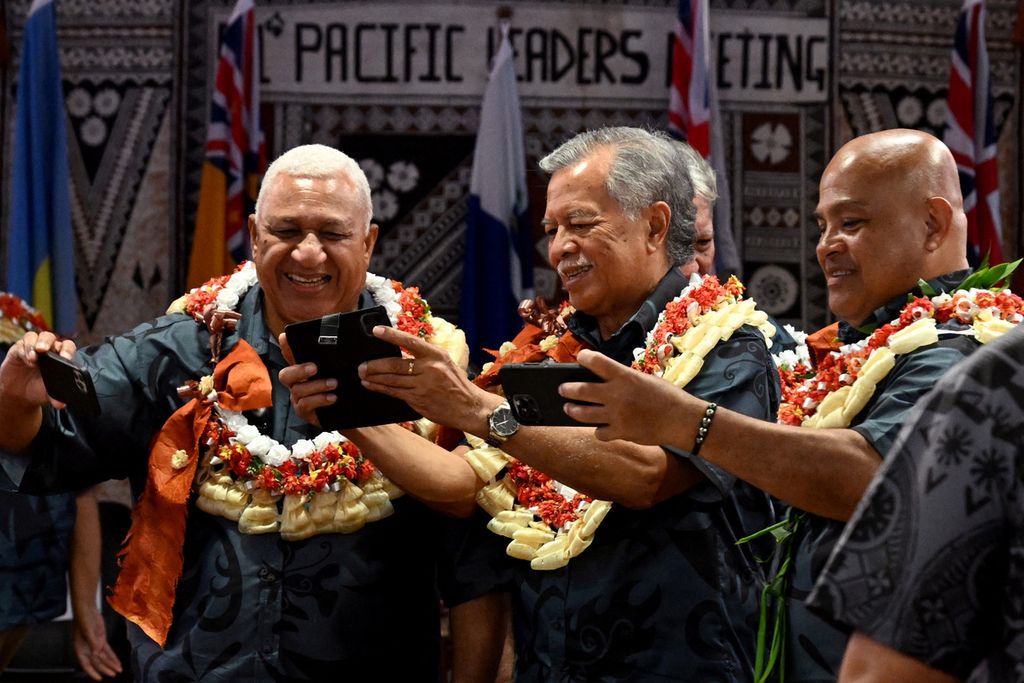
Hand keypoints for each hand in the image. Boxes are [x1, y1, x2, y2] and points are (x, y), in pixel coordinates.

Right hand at [0, 331, 78, 409]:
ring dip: (35, 344)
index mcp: (60, 358)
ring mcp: (33, 348)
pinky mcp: (18, 350)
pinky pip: (22, 344)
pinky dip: (25, 350)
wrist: (19, 394)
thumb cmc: (38, 390)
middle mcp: (48, 350)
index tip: (65, 358)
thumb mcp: (48, 395)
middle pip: (51, 338)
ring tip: (33, 357)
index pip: (67, 347)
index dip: (67, 350)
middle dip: (48, 342)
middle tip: (44, 350)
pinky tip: (26, 360)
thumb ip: (56, 397)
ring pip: (36, 337)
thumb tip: (61, 404)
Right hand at [72, 605, 121, 679]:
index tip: (99, 678)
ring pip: (103, 657)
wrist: (87, 608)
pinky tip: (116, 661)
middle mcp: (87, 648)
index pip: (86, 664)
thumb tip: (97, 653)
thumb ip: (93, 642)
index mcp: (80, 648)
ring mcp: (95, 644)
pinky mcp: (101, 639)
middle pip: (97, 662)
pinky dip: (112, 656)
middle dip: (106, 669)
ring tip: (118, 670)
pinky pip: (107, 650)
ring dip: (111, 664)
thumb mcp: (88, 630)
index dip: (92, 672)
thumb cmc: (83, 618)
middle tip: (114, 674)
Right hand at [277, 332, 334, 428]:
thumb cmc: (342, 387)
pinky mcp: (305, 412)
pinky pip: (306, 405)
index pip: (289, 356)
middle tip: (315, 367)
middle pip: (285, 375)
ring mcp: (298, 399)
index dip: (285, 347)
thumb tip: (339, 328)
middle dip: (298, 370)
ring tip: (334, 383)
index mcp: (302, 370)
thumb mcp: (339, 369)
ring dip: (316, 385)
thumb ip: (335, 355)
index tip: (285, 337)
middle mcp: (296, 384)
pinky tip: (333, 397)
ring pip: (298, 390)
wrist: (349, 411)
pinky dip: (319, 399)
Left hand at [358, 325, 496, 433]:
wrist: (469, 407)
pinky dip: (380, 388)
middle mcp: (429, 368)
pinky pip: (394, 392)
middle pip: (395, 364)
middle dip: (374, 365)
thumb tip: (400, 353)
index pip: (410, 341)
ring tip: (362, 374)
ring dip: (374, 377)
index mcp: (436, 355)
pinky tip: (371, 385)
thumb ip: (425, 357)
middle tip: (361, 365)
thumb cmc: (455, 384)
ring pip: (391, 380)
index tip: (376, 331)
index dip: (391, 335)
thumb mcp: (445, 363)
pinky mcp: (418, 400)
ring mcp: (422, 385)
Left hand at [560, 349, 701, 444]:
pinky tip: (599, 429)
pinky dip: (598, 431)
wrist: (682, 419)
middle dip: (567, 389)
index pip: (595, 361)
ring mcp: (616, 415)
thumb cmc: (666, 396)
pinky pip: (599, 432)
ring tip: (569, 408)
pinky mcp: (620, 432)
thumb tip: (605, 380)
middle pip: (581, 390)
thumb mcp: (644, 379)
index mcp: (624, 376)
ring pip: (583, 413)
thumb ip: (623, 379)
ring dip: (573, 410)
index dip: (583, 357)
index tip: (580, 358)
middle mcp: (616, 394)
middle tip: (563, 389)